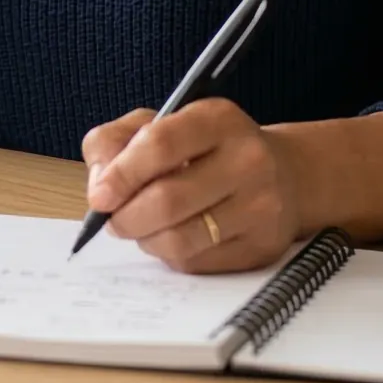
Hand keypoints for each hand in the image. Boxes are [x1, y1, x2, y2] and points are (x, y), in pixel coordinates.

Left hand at [81, 99, 304, 273]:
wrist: (283, 176)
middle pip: (167, 200)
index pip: (160, 145)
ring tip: (143, 228)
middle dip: (126, 217)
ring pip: (179, 240)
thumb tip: (99, 187)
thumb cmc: (206, 149)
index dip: (121, 174)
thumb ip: (115, 142)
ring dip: (146, 239)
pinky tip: (175, 236)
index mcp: (217, 119)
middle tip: (114, 221)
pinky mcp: (261, 246)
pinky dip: (171, 255)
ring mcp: (260, 206)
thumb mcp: (161, 124)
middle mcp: (247, 159)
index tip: (100, 196)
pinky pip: (196, 263)